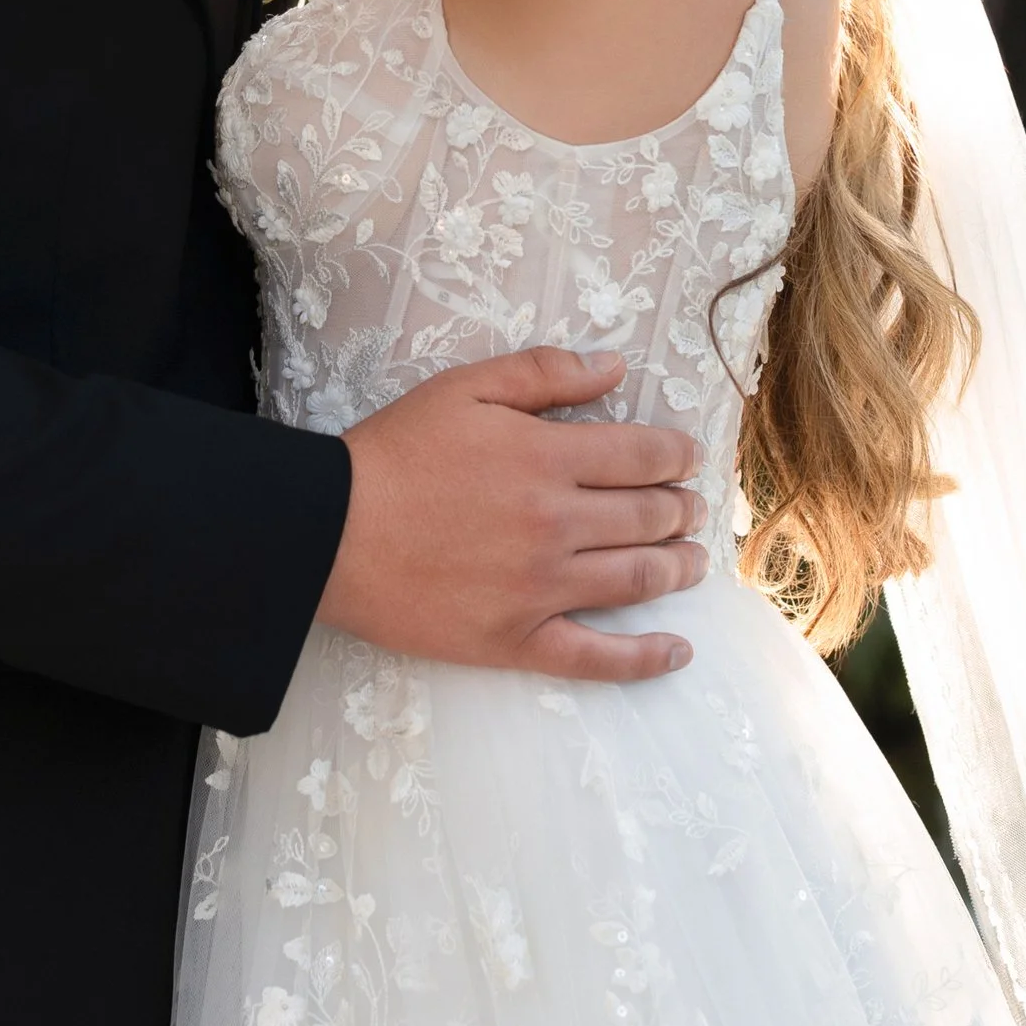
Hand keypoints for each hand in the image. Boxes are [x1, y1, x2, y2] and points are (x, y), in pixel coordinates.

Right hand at [316, 347, 706, 683]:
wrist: (332, 533)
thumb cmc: (394, 455)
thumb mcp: (465, 388)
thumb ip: (544, 372)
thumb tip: (614, 366)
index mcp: (547, 458)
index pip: (642, 456)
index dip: (676, 455)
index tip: (688, 457)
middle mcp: (556, 525)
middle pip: (647, 517)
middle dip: (680, 508)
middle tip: (691, 506)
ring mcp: (541, 589)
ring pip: (636, 580)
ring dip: (677, 568)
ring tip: (693, 560)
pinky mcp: (517, 642)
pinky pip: (596, 658)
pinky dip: (645, 658)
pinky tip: (679, 650)